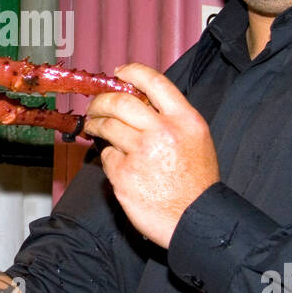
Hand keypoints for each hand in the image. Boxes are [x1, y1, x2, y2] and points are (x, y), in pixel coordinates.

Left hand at [82, 63, 219, 248]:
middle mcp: (162, 132)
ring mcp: (141, 153)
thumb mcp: (196, 140)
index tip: (119, 73)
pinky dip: (109, 158)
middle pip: (120, 102)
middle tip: (96, 106)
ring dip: (96, 124)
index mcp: (185, 120)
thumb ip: (172, 119)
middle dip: (102, 101)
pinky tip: (117, 163)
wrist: (195, 220)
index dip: (133, 72)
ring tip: (94, 127)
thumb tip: (141, 103)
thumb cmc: (196, 183)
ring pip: (108, 127)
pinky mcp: (124, 174)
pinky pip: (107, 157)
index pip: (154, 82)